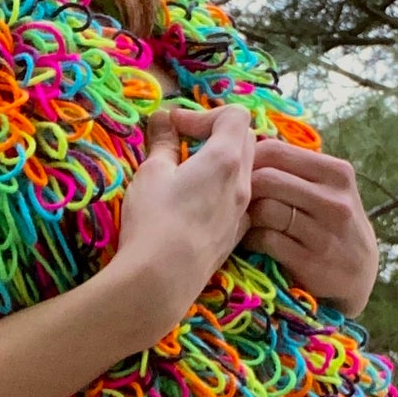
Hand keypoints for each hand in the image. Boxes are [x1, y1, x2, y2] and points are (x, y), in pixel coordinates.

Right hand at [113, 103, 256, 333]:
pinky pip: (238, 203)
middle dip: (216, 135)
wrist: (161, 283)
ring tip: (190, 177)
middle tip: (184, 146)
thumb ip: (162, 143)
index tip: (175, 127)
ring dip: (220, 167)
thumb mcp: (151, 173)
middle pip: (246, 141)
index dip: (204, 114)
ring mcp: (243, 214)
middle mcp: (243, 184)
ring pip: (244, 175)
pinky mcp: (235, 239)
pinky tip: (197, 208)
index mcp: (226, 158)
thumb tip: (162, 119)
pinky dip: (222, 194)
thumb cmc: (154, 221)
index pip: (234, 115)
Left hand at [243, 139, 378, 316]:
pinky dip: (251, 240)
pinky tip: (251, 241)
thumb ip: (298, 170)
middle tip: (238, 200)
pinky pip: (266, 240)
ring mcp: (323, 232)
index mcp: (337, 173)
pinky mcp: (310, 261)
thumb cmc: (335, 225)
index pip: (278, 151)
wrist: (359, 274)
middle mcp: (334, 200)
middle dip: (245, 189)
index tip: (242, 173)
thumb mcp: (331, 190)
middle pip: (267, 179)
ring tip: (245, 221)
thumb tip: (250, 145)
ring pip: (265, 210)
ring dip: (247, 217)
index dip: (249, 160)